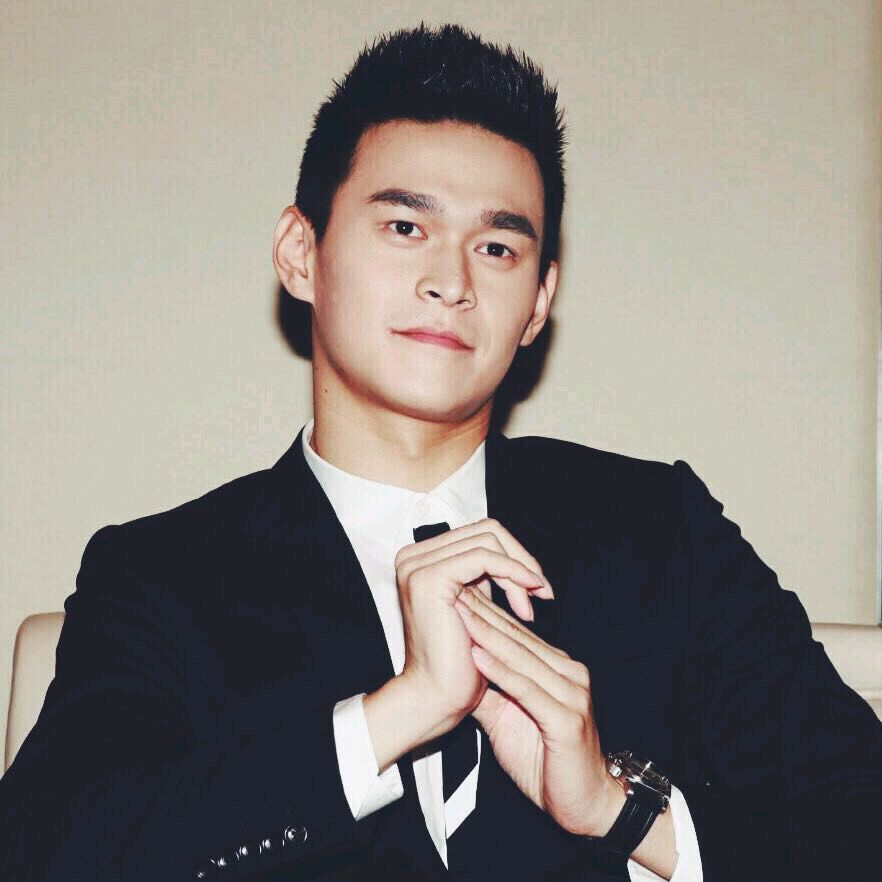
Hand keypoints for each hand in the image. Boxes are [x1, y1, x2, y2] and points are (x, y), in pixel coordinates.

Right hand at [393, 519, 553, 728]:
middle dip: (520, 559)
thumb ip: (484, 579)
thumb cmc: (459, 663)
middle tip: (542, 589)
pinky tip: (529, 596)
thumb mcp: (474, 608)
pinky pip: (485, 557)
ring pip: (488, 539)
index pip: (479, 535)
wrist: (437, 698)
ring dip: (520, 570)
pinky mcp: (431, 577)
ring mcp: (418, 565)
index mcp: (420, 559)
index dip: (513, 555)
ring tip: (532, 604)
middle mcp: (412, 556)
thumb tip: (517, 558)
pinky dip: (513, 572)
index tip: (535, 584)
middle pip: (485, 530)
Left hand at [454, 586, 622, 837]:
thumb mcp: (508, 720)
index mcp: (557, 669)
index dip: (485, 614)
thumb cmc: (549, 764)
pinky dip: (500, 672)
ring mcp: (572, 694)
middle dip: (482, 614)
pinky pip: (527, 690)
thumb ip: (488, 692)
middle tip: (452, 589)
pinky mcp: (567, 719)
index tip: (455, 594)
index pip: (516, 635)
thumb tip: (455, 670)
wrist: (587, 806)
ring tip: (459, 613)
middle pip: (518, 639)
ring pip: (521, 658)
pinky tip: (478, 655)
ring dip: (486, 635)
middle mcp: (569, 674)